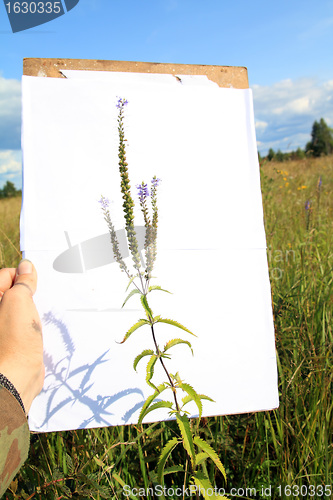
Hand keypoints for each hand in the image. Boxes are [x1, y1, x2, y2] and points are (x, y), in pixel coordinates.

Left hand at [0, 260, 43, 413]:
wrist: (14, 379)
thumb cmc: (13, 340)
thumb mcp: (19, 301)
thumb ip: (22, 281)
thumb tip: (26, 265)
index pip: (7, 275)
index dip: (22, 278)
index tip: (33, 287)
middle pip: (15, 291)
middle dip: (30, 293)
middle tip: (38, 303)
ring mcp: (5, 327)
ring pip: (23, 308)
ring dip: (34, 310)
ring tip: (38, 320)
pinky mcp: (14, 340)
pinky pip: (27, 323)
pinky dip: (35, 324)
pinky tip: (40, 331)